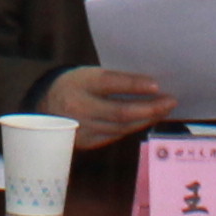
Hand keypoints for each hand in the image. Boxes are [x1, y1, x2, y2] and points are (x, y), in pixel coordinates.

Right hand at [38, 67, 173, 149]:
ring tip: (163, 110)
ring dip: (145, 120)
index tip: (157, 85)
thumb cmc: (76, 84)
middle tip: (171, 101)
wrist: (44, 106)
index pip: (110, 83)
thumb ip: (114, 80)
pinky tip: (146, 121)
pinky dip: (133, 128)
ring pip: (121, 127)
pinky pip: (115, 135)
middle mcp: (80, 107)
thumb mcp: (89, 74)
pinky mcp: (86, 142)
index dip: (134, 85)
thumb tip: (150, 85)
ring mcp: (83, 128)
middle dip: (149, 108)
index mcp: (80, 83)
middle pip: (120, 111)